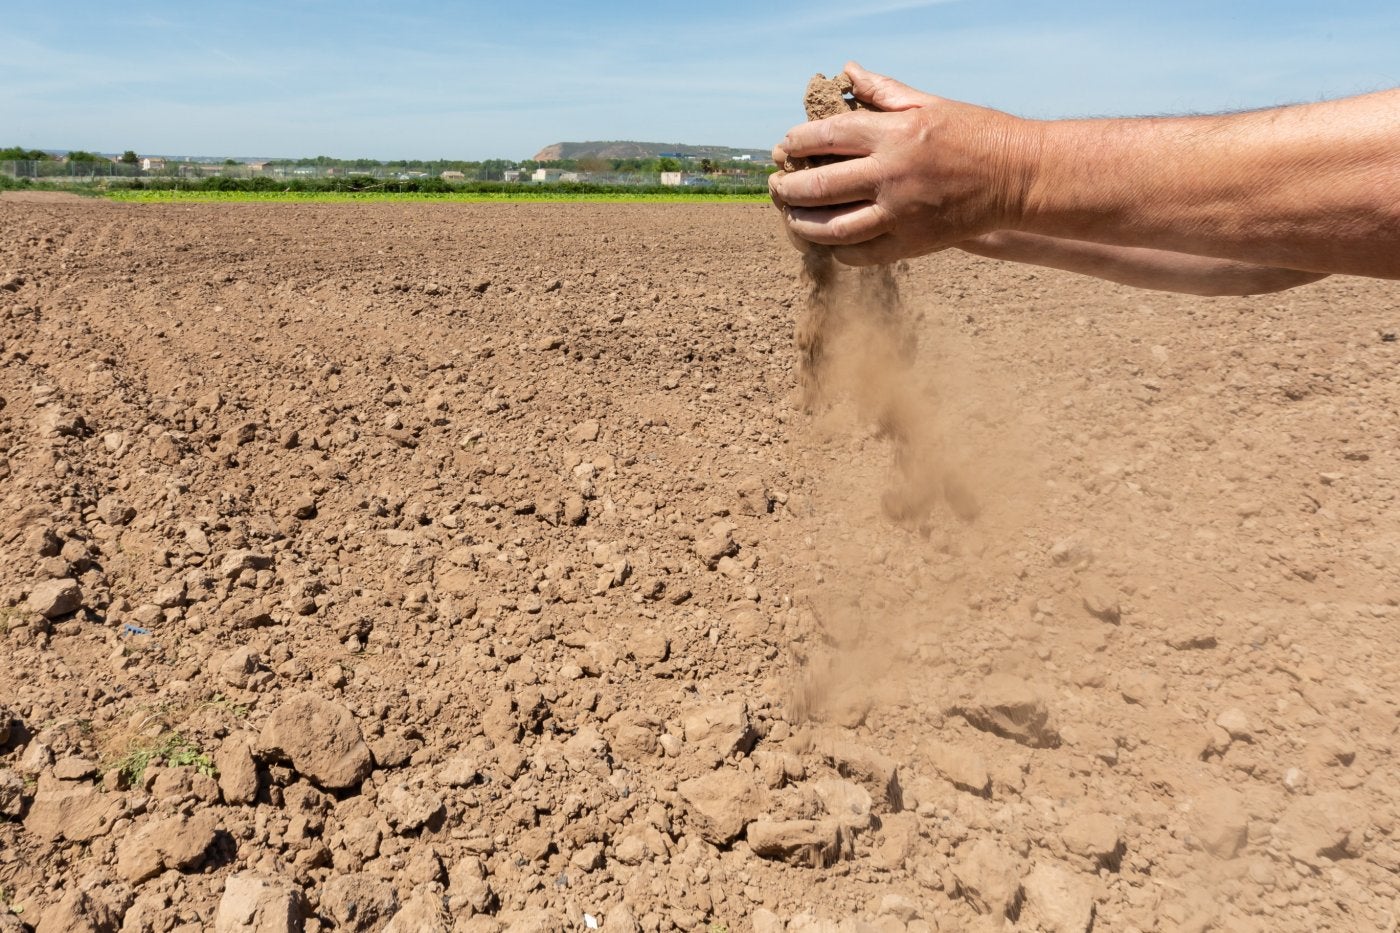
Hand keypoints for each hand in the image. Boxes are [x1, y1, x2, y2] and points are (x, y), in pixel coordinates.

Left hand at [769, 62, 1036, 265]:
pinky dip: (838, 251)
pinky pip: (860, 254)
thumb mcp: (928, 104)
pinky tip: (830, 243)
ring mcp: (898, 214)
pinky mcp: (910, 244)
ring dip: (802, 225)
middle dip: (787, 188)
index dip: (796, 143)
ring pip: (831, 229)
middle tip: (775, 186)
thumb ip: (883, 93)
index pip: (826, 137)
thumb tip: (848, 72)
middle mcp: (890, 174)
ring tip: (791, 218)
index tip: (784, 148)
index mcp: (892, 134)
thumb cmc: (975, 134)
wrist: (1019, 177)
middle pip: (818, 186)